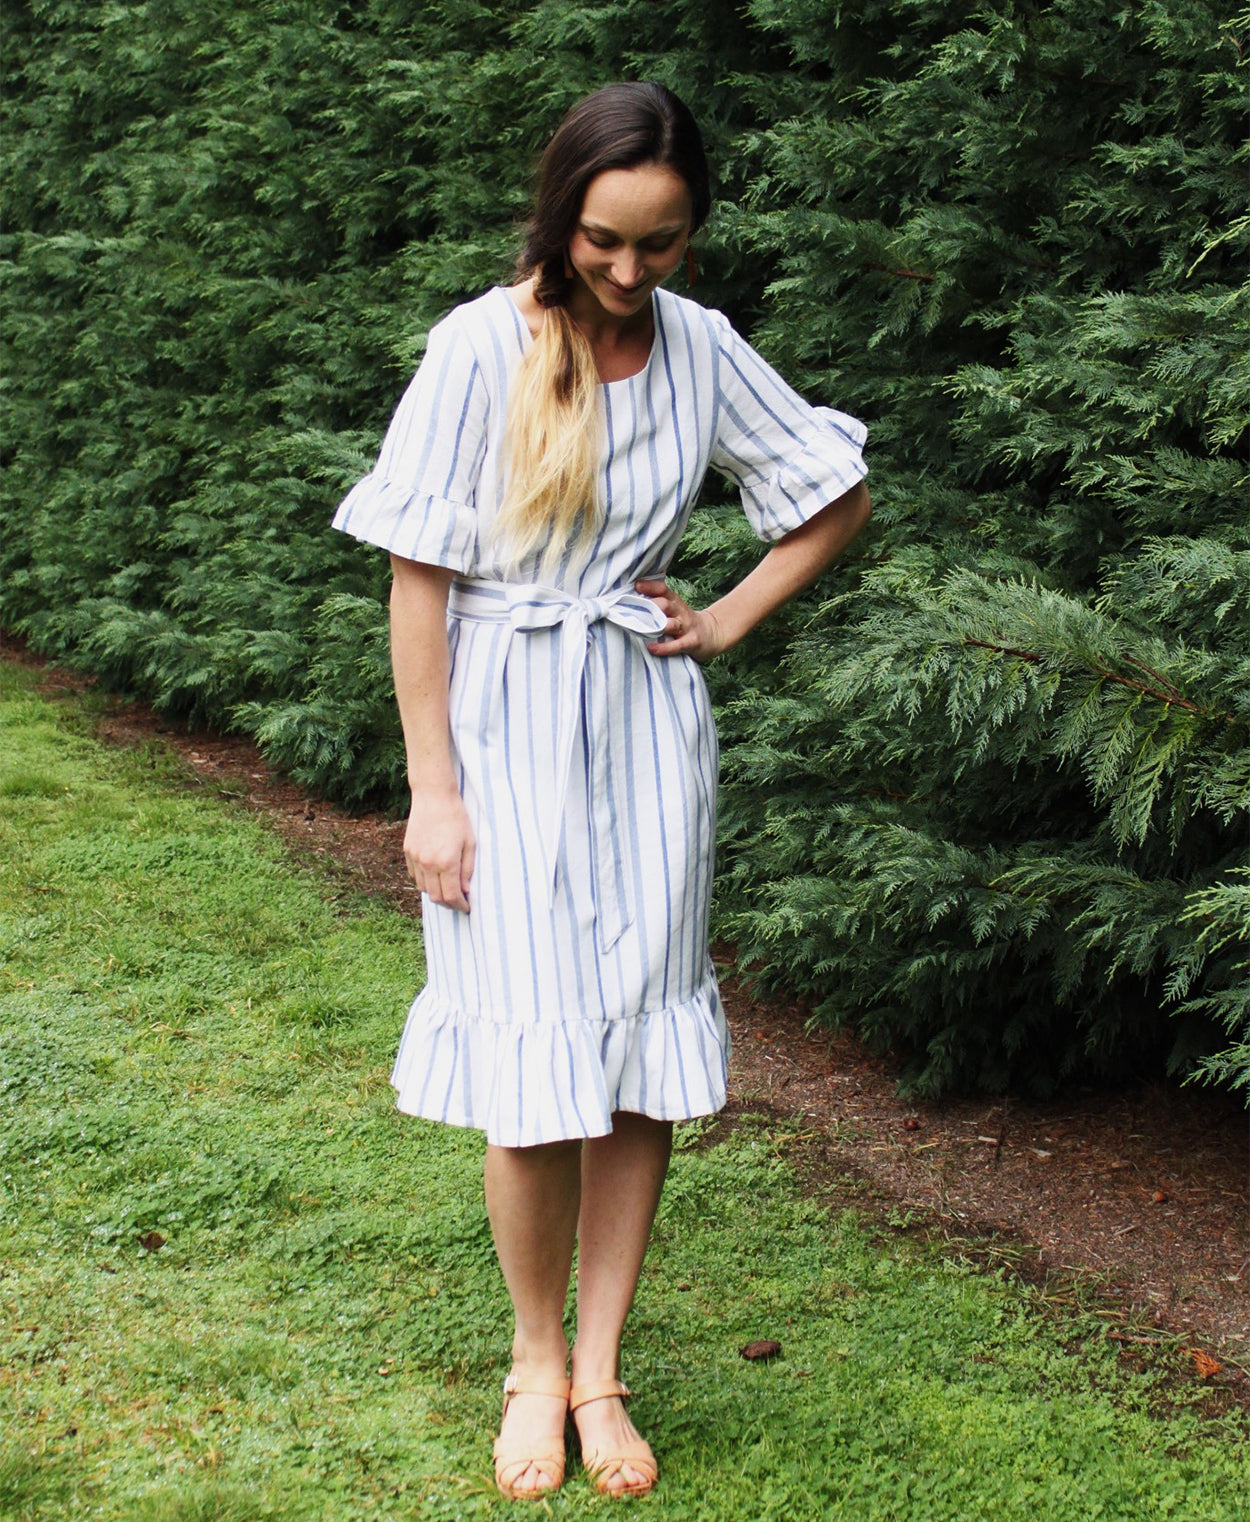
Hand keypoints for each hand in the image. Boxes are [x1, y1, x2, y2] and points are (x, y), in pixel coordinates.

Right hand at [404, 784, 474, 911]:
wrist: (433, 796)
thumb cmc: (457, 817)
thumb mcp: (470, 843)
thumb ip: (468, 869)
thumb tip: (466, 890)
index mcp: (446, 862)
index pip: (452, 895)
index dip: (460, 906)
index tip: (467, 908)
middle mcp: (428, 863)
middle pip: (436, 897)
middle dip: (448, 904)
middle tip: (458, 903)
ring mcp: (415, 858)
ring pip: (423, 888)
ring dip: (435, 893)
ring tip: (447, 890)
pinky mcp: (408, 851)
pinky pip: (415, 876)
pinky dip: (424, 882)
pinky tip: (434, 877)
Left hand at [635, 578, 727, 662]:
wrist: (713, 634)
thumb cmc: (685, 623)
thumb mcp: (675, 609)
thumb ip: (658, 605)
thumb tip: (631, 602)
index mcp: (675, 602)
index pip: (663, 590)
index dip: (651, 586)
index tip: (637, 585)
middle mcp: (680, 612)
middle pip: (666, 604)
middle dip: (651, 606)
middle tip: (633, 609)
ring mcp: (686, 627)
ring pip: (671, 624)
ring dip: (658, 626)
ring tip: (642, 629)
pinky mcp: (691, 642)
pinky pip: (676, 645)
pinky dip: (663, 648)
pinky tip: (651, 648)